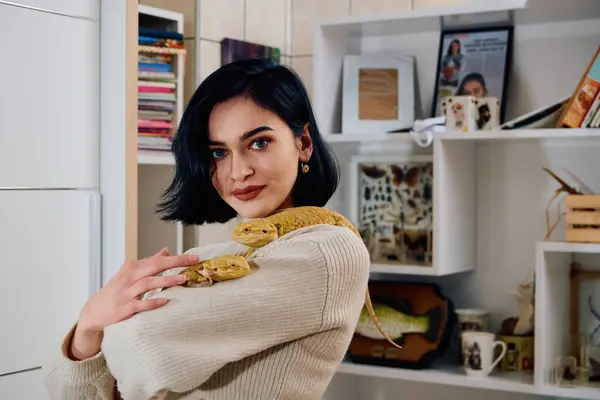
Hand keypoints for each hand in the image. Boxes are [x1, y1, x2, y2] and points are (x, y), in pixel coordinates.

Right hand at [69, 248, 198, 359]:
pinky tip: (165, 301)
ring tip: (182, 279)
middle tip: (193, 262)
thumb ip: (149, 262)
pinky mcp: (124, 308)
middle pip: (154, 266)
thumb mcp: (131, 273)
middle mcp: (129, 277)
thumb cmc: (117, 290)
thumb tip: (166, 250)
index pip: (158, 259)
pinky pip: (139, 304)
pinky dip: (152, 302)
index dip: (177, 258)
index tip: (194, 258)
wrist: (94, 310)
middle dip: (175, 262)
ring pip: (148, 283)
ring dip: (166, 281)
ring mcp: (126, 293)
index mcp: (133, 267)